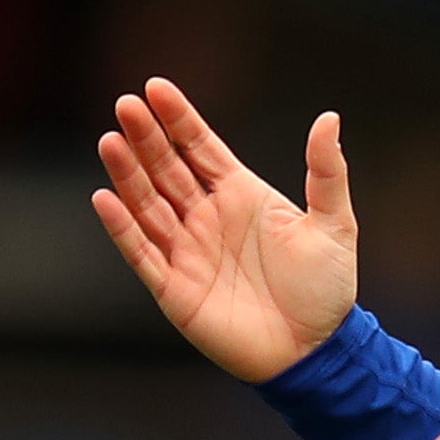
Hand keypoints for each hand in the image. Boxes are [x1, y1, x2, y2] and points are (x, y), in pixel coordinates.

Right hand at [92, 77, 357, 380]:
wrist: (316, 351)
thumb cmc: (327, 290)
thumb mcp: (335, 224)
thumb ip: (327, 172)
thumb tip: (329, 117)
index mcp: (240, 194)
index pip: (200, 147)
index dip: (178, 119)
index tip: (155, 88)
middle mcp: (207, 217)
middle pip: (167, 169)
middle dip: (146, 138)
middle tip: (125, 105)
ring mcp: (187, 251)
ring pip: (148, 205)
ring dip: (128, 175)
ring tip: (110, 141)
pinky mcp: (174, 289)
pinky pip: (142, 253)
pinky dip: (123, 228)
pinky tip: (105, 198)